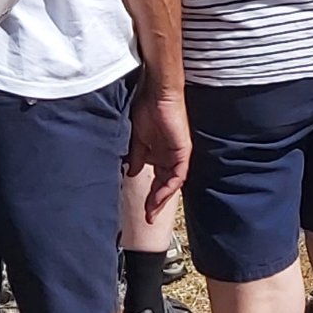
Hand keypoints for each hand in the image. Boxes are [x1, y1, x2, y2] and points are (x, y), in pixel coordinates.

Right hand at [125, 90, 188, 223]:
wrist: (156, 95)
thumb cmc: (146, 111)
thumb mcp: (136, 139)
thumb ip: (136, 157)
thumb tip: (130, 173)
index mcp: (159, 155)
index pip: (156, 181)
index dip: (150, 197)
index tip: (141, 211)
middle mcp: (169, 157)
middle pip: (164, 186)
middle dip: (155, 203)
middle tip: (146, 217)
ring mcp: (177, 155)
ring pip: (172, 183)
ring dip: (162, 199)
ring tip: (151, 212)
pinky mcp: (183, 151)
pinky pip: (179, 174)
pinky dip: (169, 187)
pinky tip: (159, 197)